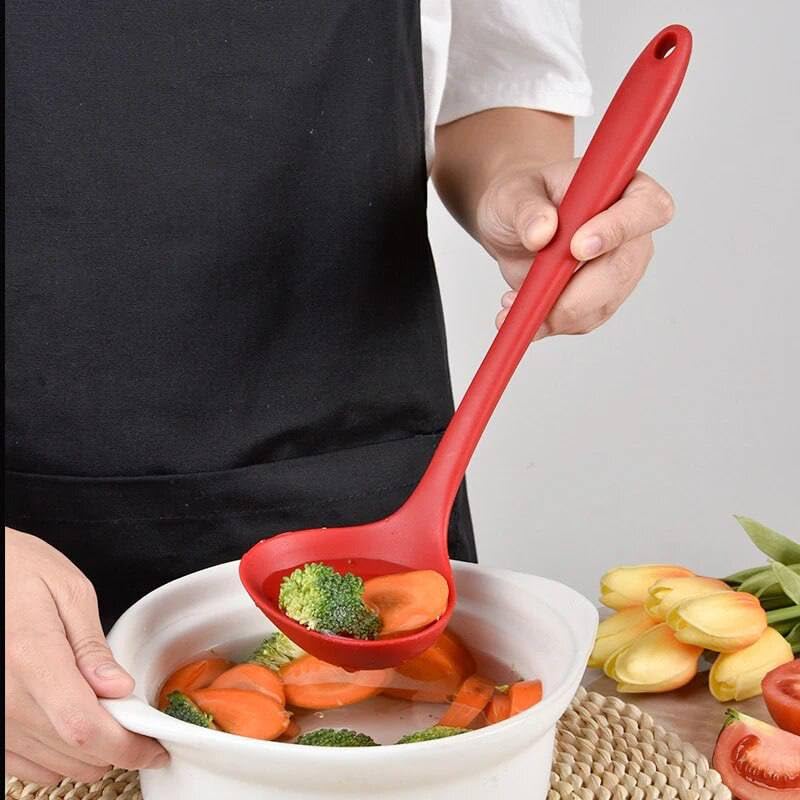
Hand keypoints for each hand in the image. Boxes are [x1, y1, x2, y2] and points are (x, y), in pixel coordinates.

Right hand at [4, 528, 167, 783]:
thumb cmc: (17, 571)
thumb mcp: (68, 591)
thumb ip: (93, 646)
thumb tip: (119, 688)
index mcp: (31, 657)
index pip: (84, 726)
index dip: (126, 746)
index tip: (156, 745)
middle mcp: (4, 698)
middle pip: (73, 752)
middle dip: (118, 749)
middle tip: (143, 729)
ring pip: (52, 767)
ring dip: (90, 756)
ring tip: (111, 722)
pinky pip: (25, 766)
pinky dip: (58, 758)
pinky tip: (76, 728)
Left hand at [477, 157, 673, 335]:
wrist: (511, 226)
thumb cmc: (521, 199)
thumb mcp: (512, 194)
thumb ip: (526, 209)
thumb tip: (541, 232)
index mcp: (625, 188)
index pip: (646, 208)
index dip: (618, 229)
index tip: (577, 248)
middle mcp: (632, 233)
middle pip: (622, 270)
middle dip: (577, 291)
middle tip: (535, 295)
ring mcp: (620, 270)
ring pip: (602, 304)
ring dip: (557, 312)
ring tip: (512, 301)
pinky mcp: (601, 300)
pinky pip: (583, 321)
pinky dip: (550, 323)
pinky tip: (523, 310)